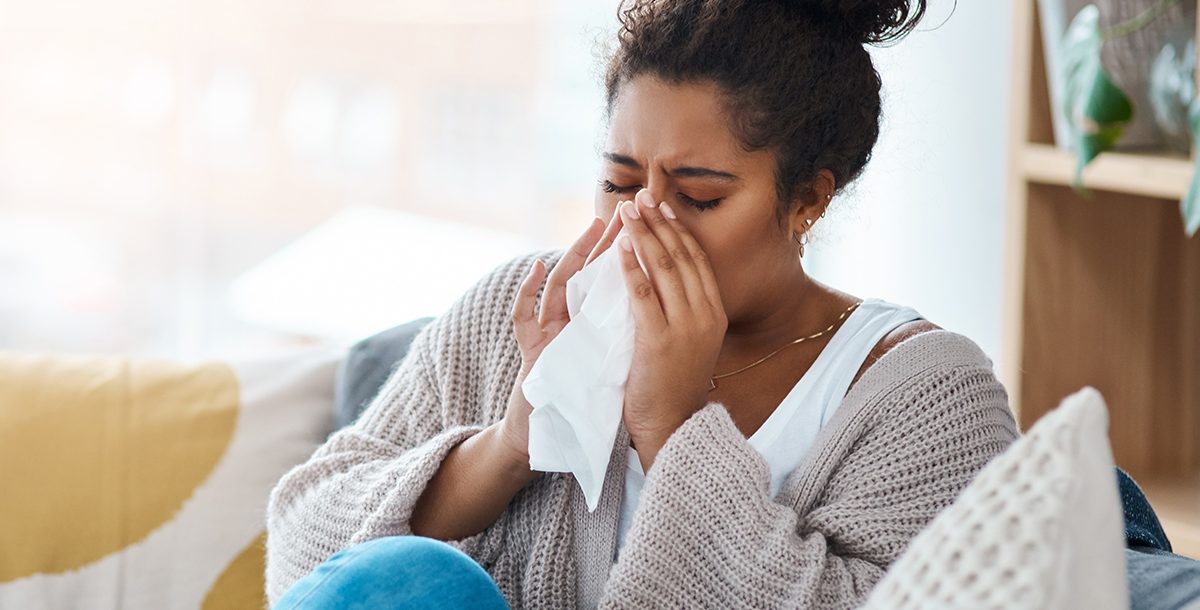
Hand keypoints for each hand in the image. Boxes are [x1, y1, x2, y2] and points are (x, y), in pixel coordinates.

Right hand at [495, 209, 625, 465]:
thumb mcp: (610, 360)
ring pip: (556, 286)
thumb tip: (655, 308)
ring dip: (571, 255)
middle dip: (603, 243)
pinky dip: (527, 291)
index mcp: (591, 325)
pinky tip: (535, 268)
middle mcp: (568, 324)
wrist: (549, 433)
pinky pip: (522, 317)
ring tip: (587, 229)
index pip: (611, 282)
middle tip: (621, 211)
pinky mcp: (531, 352)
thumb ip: (621, 331)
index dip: (628, 254)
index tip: (647, 225)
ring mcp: (546, 335)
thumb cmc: (581, 397)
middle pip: (585, 274)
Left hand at [617, 189, 726, 469]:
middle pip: (681, 257)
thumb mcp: (691, 343)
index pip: (697, 260)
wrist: (672, 427)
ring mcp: (685, 327)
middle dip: (659, 223)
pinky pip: (643, 293)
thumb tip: (668, 278)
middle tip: (640, 197)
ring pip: (664, 268)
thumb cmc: (674, 386)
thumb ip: (684, 311)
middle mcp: (706, 315)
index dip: (678, 230)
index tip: (661, 207)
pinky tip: (621, 246)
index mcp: (715, 314)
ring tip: (627, 211)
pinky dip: (632, 265)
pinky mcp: (659, 339)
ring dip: (644, 234)